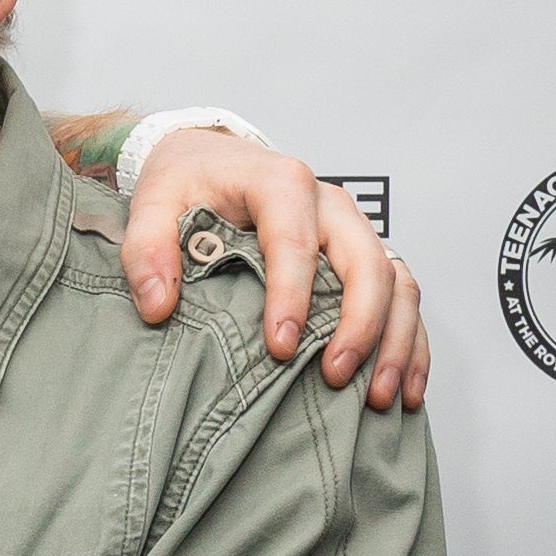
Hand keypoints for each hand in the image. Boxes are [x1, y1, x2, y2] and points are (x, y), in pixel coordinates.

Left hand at [120, 131, 428, 409]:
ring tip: (377, 396)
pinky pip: (402, 297)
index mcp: (281, 184)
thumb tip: (158, 306)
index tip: (279, 347)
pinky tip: (404, 390)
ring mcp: (352, 232)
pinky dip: (409, 343)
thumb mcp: (152, 204)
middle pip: (365, 261)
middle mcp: (329, 205)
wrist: (211, 159)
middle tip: (335, 376)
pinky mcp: (363, 258)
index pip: (295, 241)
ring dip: (394, 340)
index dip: (292, 296)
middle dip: (358, 324)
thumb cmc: (188, 182)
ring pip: (396, 281)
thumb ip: (146, 251)